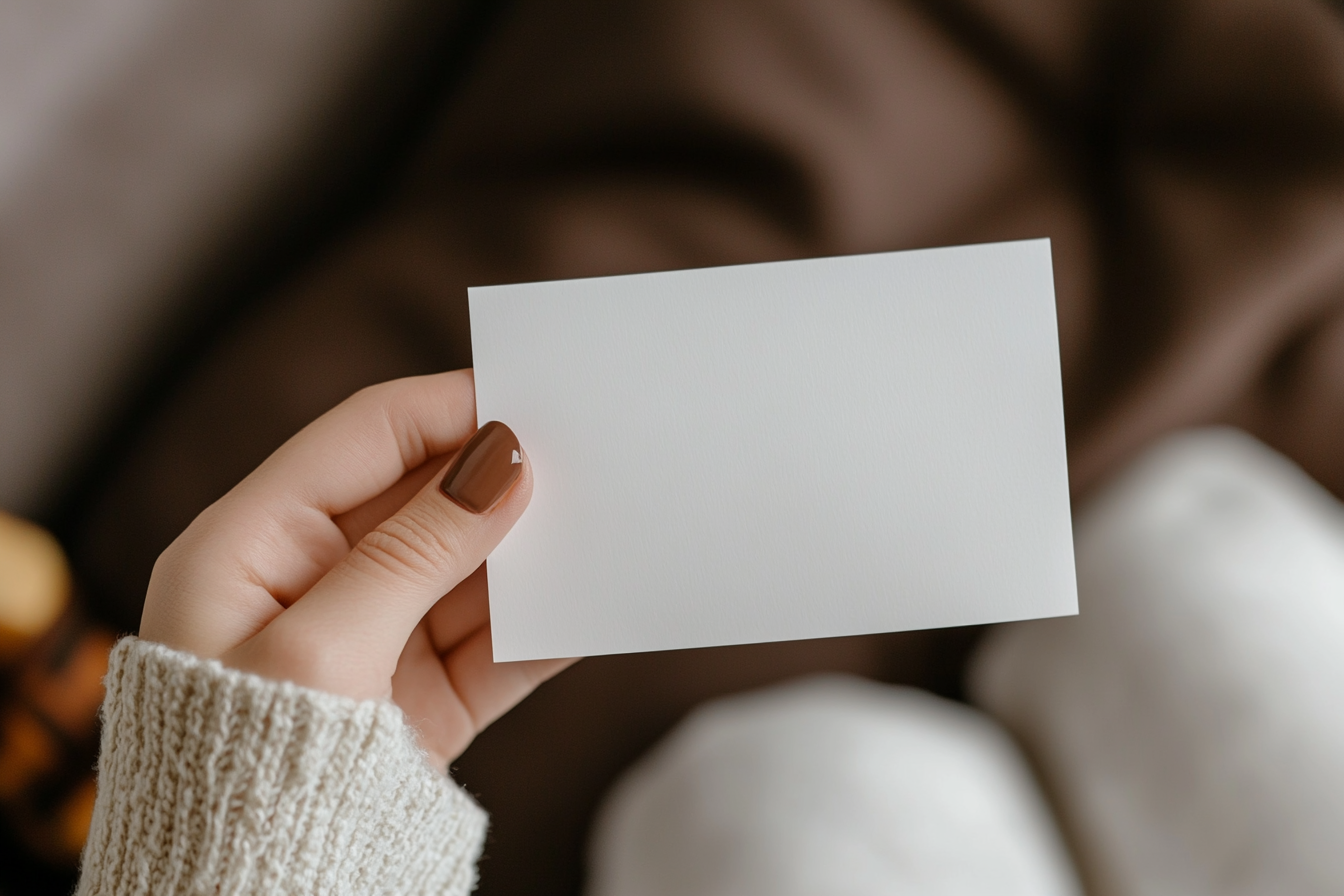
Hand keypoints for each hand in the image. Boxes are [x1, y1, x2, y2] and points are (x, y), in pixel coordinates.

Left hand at [139, 370, 573, 767]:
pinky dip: (540, 627)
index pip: (362, 437)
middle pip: (423, 499)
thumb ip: (416, 550)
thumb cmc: (240, 771)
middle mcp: (309, 583)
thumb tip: (501, 463)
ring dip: (530, 553)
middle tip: (585, 452)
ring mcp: (368, 643)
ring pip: (467, 570)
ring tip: (604, 523)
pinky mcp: (414, 702)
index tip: (530, 393)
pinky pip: (490, 645)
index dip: (447, 407)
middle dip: (499, 479)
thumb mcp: (321, 648)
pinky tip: (591, 602)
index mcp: (248, 545)